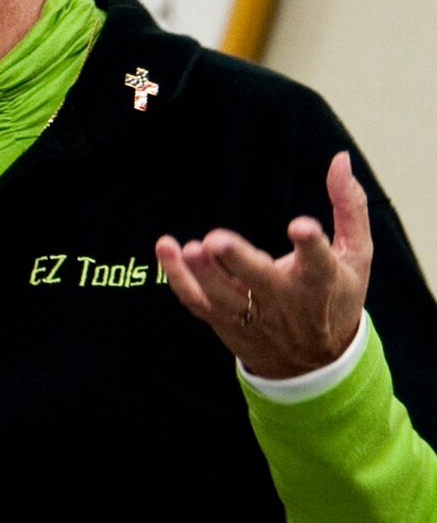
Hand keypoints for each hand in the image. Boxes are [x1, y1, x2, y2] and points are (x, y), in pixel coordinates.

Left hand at [156, 151, 371, 379]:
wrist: (315, 363)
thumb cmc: (336, 296)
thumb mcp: (356, 255)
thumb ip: (349, 206)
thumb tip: (340, 159)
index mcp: (320, 281)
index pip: (318, 263)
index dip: (310, 245)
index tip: (301, 226)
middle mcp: (283, 300)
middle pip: (258, 282)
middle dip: (238, 262)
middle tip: (217, 240)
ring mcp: (251, 314)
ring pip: (223, 297)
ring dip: (204, 274)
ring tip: (191, 248)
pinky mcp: (223, 320)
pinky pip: (196, 301)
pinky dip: (177, 278)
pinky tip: (166, 248)